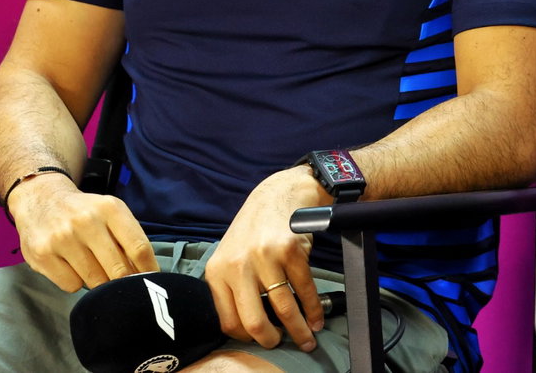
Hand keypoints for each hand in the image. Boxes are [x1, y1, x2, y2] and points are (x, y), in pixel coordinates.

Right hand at [9, 174, 158, 290]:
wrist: (42, 200)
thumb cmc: (85, 211)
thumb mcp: (111, 212)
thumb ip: (129, 237)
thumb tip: (145, 273)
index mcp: (110, 209)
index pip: (139, 247)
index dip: (148, 270)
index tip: (150, 281)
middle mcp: (86, 222)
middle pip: (118, 269)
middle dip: (124, 282)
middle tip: (124, 286)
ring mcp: (62, 239)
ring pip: (95, 281)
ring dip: (99, 282)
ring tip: (93, 267)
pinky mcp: (42, 256)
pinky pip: (71, 285)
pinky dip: (76, 282)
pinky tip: (71, 267)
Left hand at [204, 167, 327, 350]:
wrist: (281, 192)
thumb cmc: (255, 227)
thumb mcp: (231, 255)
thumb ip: (233, 286)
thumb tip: (247, 325)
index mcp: (217, 271)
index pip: (228, 320)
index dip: (246, 337)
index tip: (261, 339)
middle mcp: (238, 266)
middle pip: (254, 320)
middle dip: (272, 339)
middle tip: (282, 343)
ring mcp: (265, 258)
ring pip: (283, 308)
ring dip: (299, 328)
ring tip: (307, 338)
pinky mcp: (291, 251)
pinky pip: (304, 289)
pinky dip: (314, 308)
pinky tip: (318, 316)